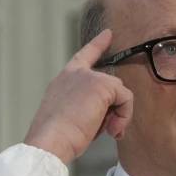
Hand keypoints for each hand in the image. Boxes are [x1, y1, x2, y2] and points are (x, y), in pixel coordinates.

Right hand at [23, 29, 133, 164]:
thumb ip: (86, 107)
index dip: (96, 45)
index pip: (82, 58)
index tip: (108, 34)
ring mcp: (89, 77)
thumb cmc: (56, 138)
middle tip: (106, 130)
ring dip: (118, 115)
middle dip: (112, 109)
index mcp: (63, 81)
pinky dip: (124, 117)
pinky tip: (112, 130)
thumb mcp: (68, 118)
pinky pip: (126, 99)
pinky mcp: (102, 85)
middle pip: (109, 85)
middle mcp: (75, 74)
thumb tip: (111, 113)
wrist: (50, 141)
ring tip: (106, 132)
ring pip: (119, 94)